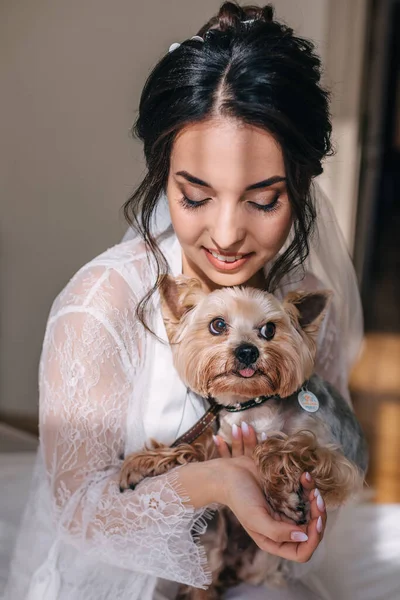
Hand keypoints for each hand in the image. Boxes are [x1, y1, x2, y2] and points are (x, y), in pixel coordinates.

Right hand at [213, 424, 326, 562]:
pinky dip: (309, 487)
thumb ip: (277, 532)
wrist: (230, 472)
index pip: (301, 552)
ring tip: (311, 484)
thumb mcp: (255, 519)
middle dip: (318, 516)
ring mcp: (286, 511)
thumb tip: (303, 535)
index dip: (313, 540)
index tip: (315, 522)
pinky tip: (305, 476)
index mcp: (273, 541)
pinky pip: (305, 495)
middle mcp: (283, 529)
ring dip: (316, 500)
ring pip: (312, 513)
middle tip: (317, 498)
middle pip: (311, 532)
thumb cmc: (238, 497)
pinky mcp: (288, 495)